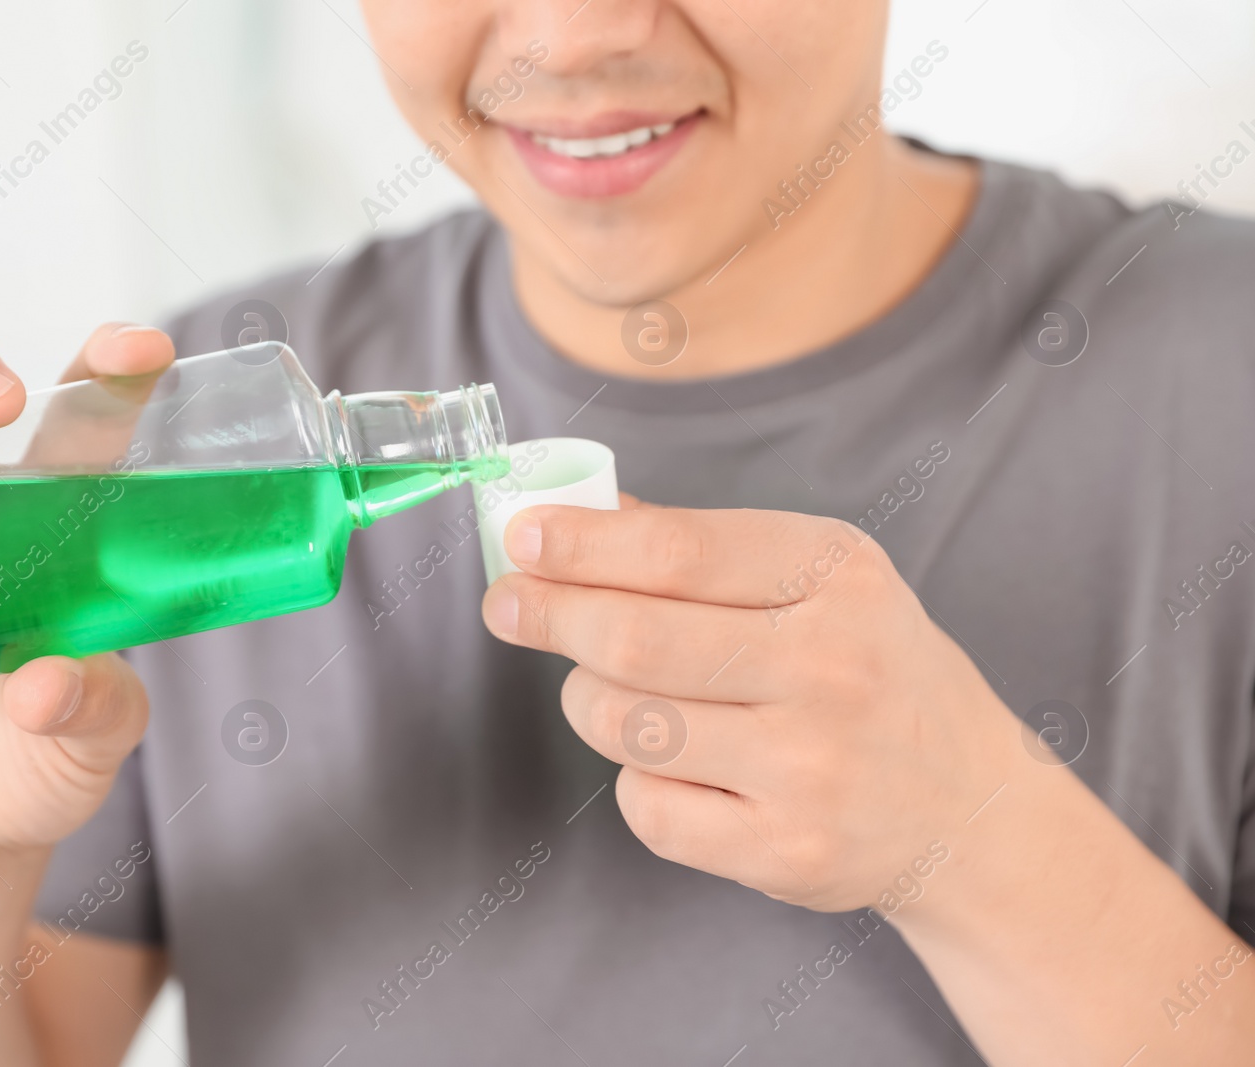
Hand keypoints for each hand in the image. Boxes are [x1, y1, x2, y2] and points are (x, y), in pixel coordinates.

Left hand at [480, 502, 1023, 913]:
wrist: (970, 807)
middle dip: (549, 616)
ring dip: (588, 701)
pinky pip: (648, 807)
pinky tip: (676, 765)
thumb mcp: (822, 579)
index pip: (677, 552)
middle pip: (634, 640)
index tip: (523, 538)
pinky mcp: (786, 852)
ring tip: (606, 689)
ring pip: (627, 725)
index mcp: (837, 577)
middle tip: (507, 605)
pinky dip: (636, 780)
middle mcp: (832, 668)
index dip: (580, 545)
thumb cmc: (871, 670)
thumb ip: (703, 546)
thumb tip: (580, 516)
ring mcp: (811, 768)